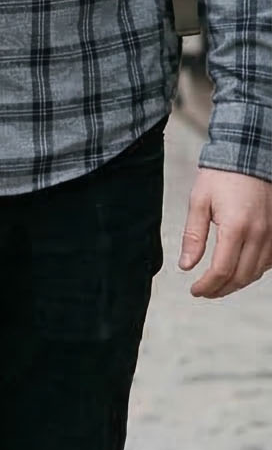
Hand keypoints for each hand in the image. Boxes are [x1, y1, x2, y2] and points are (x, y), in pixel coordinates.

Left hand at [181, 168, 271, 297]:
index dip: (207, 286)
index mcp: (236, 228)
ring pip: (256, 273)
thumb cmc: (221, 177)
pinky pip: (268, 263)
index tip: (194, 290)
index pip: (222, 270)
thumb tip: (186, 266)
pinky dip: (253, 272)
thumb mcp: (199, 202)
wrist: (249, 158)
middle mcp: (259, 235)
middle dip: (221, 289)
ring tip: (217, 285)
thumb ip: (193, 236)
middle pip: (241, 277)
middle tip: (204, 292)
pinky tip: (238, 271)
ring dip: (237, 284)